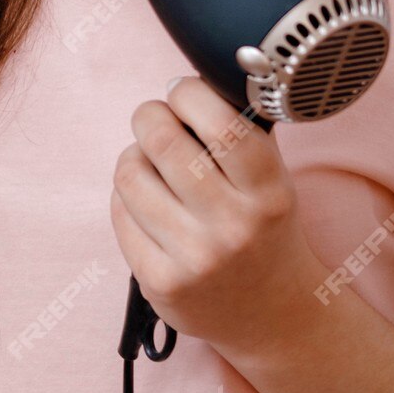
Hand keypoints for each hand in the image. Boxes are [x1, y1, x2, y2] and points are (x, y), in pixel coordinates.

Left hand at [109, 74, 331, 358]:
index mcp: (268, 192)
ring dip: (134, 157)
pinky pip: (119, 213)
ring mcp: (195, 258)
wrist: (274, 313)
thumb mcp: (273, 180)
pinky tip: (148, 204)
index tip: (182, 92)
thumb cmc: (264, 228)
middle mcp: (234, 226)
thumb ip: (240, 132)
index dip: (188, 94)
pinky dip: (126, 198)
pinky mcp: (160, 282)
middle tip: (155, 119)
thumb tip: (191, 79)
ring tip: (151, 164)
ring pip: (130, 173)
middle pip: (161, 139)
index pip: (222, 124)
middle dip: (149, 116)